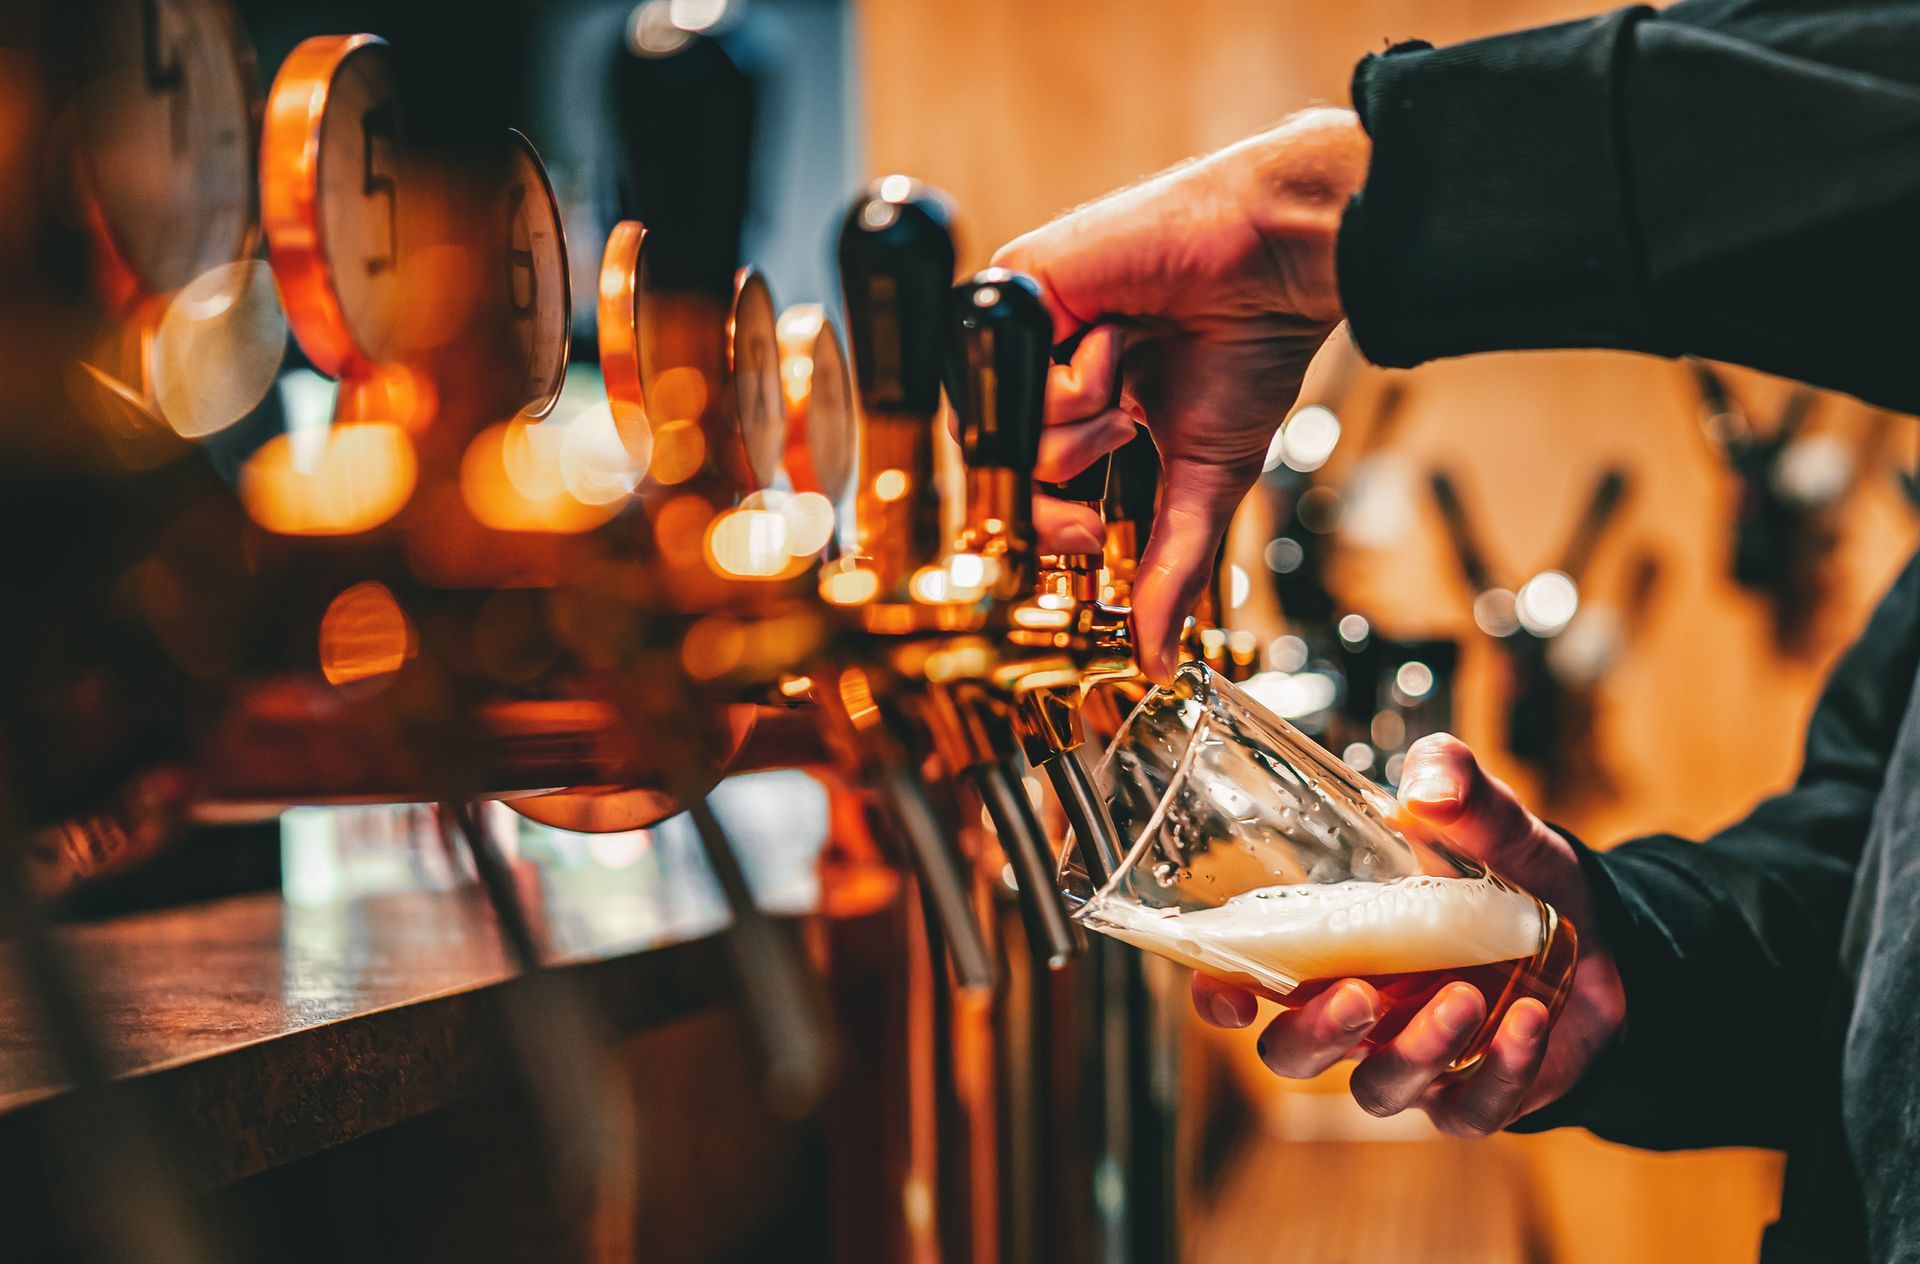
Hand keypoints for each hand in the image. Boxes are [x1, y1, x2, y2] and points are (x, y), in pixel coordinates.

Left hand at [993, 108, 1369, 678]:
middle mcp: (1041, 376)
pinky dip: (1080, 380)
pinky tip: (1120, 336)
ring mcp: (1025, 338)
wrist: (1272, 261)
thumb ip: (1169, 568)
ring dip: (1082, 426)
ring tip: (1131, 379)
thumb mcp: (1203, 481)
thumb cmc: (1248, 347)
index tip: (1093, 533)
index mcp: (1080, 416)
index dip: (1049, 531)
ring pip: (1004, 436)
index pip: (1024, 497)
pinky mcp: (1014, 292)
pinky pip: (1017, 383)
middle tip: (1117, 452)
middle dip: (1056, 489)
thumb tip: (1157, 657)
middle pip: (998, 473)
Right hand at [1191, 734, 1626, 1135]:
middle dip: (1316, 1034)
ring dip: (1413, 1052)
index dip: (1221, 995)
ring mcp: (1413, 1060)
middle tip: (1359, 995)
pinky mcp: (1477, 1095)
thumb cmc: (1514, 882)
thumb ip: (1460, 788)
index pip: (1246, 980)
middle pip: (1294, 1053)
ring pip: (1378, 1089)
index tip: (1232, 995)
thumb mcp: (1494, 824)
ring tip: (1464, 998)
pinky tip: (1528, 1021)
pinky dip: (1498, 1072)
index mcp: (1331, 945)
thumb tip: (1428, 783)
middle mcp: (1357, 1011)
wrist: (1602, 941)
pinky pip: (1469, 1109)